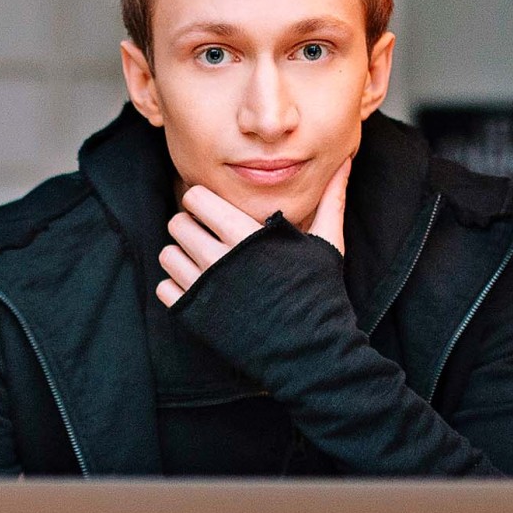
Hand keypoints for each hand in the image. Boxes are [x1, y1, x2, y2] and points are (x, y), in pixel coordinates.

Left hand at [156, 157, 350, 307]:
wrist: (309, 351)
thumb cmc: (319, 293)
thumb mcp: (327, 243)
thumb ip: (331, 200)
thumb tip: (347, 161)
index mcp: (246, 233)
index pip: (195, 197)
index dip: (204, 202)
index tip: (217, 213)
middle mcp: (219, 257)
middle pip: (177, 223)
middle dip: (191, 227)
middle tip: (210, 238)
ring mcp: (204, 287)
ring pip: (168, 253)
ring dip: (182, 256)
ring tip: (206, 264)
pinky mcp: (195, 314)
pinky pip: (165, 287)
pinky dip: (178, 287)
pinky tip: (203, 290)